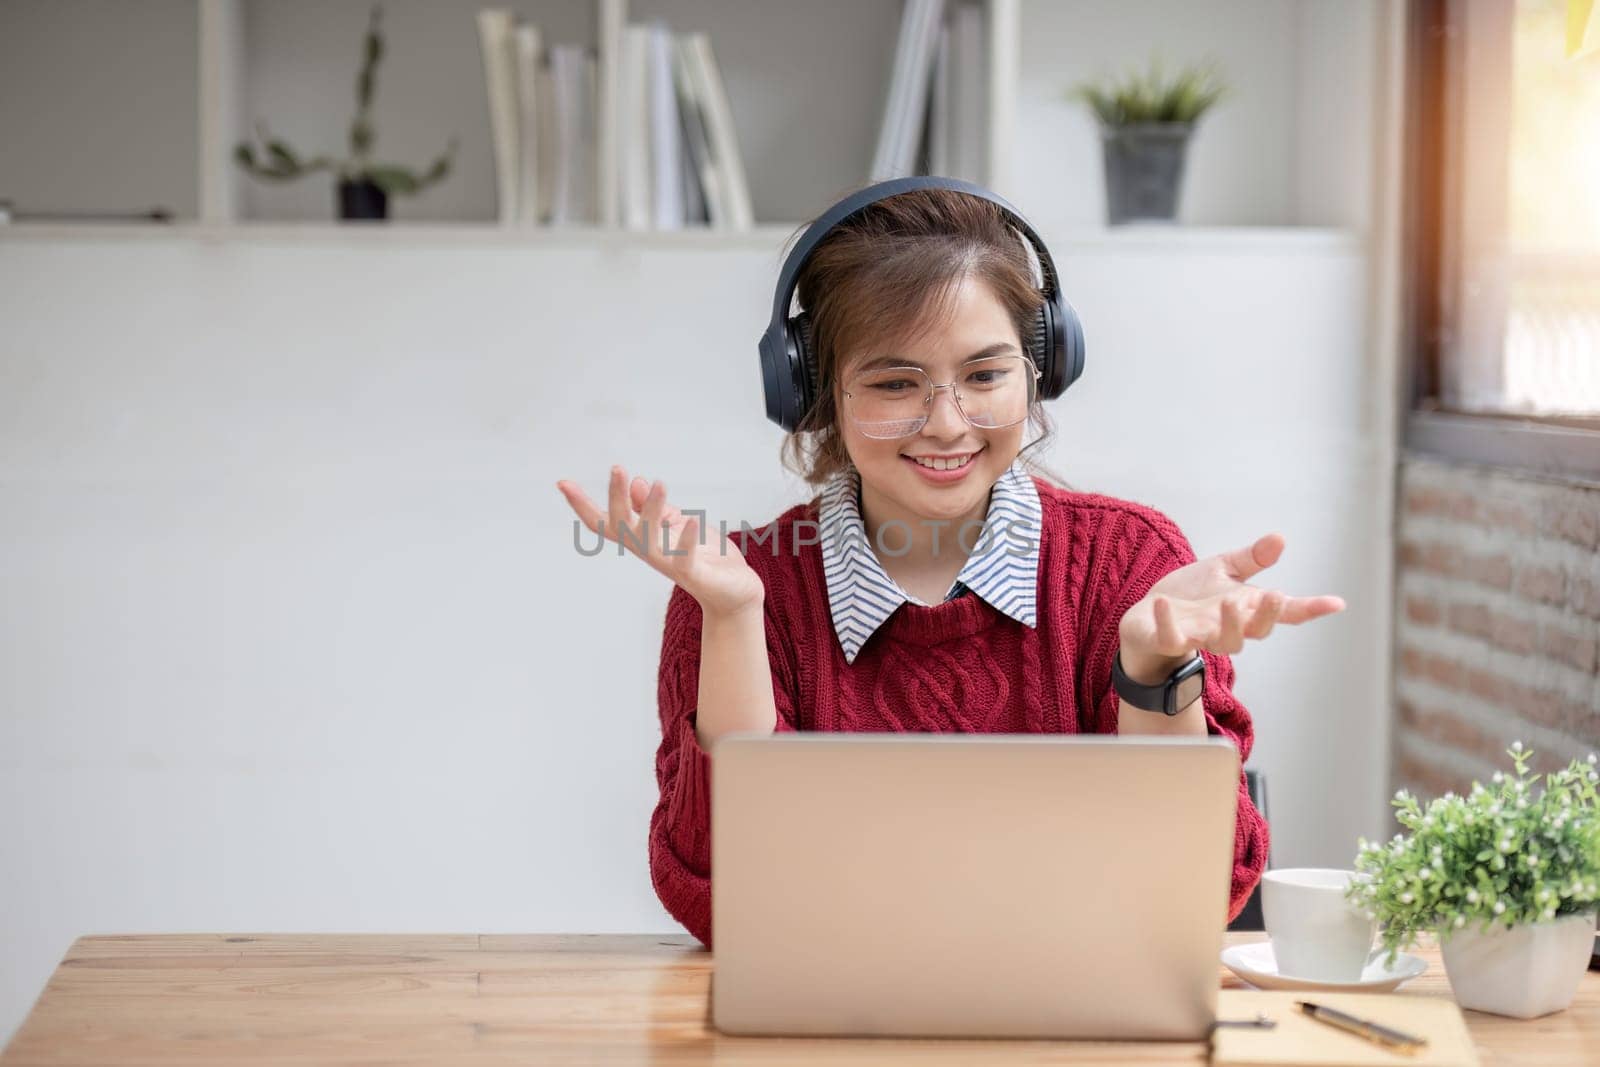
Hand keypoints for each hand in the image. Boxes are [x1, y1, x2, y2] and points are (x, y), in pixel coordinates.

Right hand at [557, 465, 764, 617]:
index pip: (605, 521)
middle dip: (617, 499)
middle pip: (621, 527)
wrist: (734, 592)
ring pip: (649, 541)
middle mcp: (650, 552)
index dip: (582, 505)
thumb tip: (636, 482)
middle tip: (617, 468)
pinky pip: (685, 558)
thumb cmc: (705, 557)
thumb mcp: (677, 525)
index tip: (561, 482)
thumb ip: (655, 508)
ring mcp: (671, 565)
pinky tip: (691, 520)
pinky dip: (686, 539)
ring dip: (652, 512)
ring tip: (658, 484)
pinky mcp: (695, 574)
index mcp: (643, 539)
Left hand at [1117, 532, 1344, 683]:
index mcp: (1245, 610)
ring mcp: (1200, 638)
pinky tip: (1163, 601)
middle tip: (1275, 595)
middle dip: (1266, 615)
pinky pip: (1171, 637)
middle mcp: (1228, 628)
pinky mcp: (1168, 641)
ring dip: (1229, 624)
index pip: (1283, 612)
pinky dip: (1167, 621)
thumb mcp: (1222, 570)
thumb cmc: (1191, 597)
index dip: (1310, 609)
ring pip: (1224, 642)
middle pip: (1256, 631)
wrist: (1146, 617)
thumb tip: (1280, 538)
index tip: (1337, 603)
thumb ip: (1251, 559)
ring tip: (1230, 602)